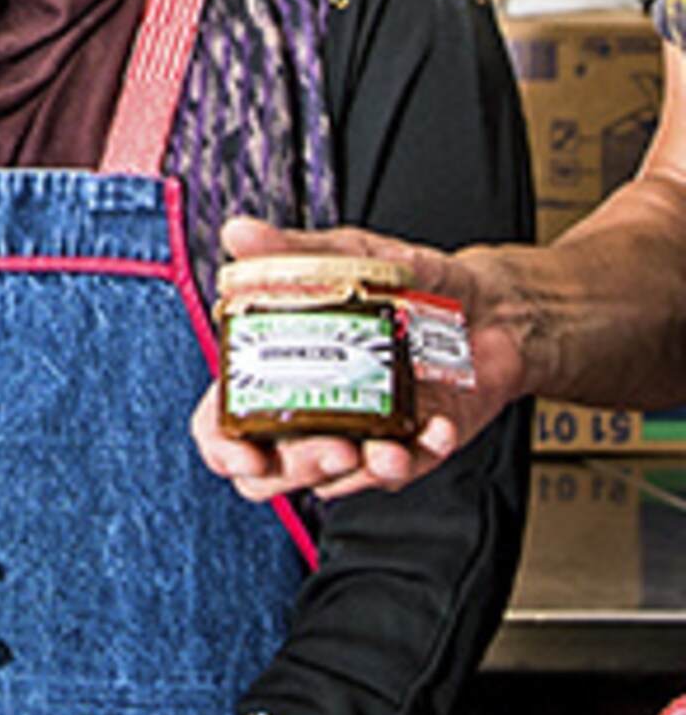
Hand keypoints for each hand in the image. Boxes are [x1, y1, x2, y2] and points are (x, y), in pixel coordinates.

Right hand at [191, 217, 528, 500]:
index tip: (244, 451)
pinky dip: (422, 453)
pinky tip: (437, 427)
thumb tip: (238, 233)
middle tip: (327, 447)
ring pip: (337, 481)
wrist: (491, 301)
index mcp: (280, 367)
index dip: (224, 445)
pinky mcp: (414, 445)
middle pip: (274, 470)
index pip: (226, 423)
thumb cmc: (408, 280)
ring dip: (357, 474)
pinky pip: (408, 466)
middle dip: (294, 469)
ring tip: (381, 451)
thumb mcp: (347, 255)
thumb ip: (290, 253)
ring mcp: (361, 431)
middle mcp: (314, 407)